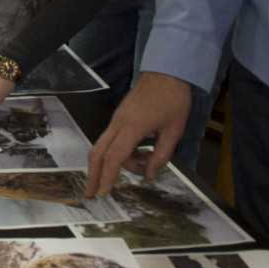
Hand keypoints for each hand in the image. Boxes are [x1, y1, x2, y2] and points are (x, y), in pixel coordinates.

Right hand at [86, 72, 192, 196]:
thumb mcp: (174, 131)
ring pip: (107, 147)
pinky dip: (123, 152)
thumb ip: (161, 155)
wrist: (166, 73)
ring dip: (121, 163)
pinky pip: (114, 139)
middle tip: (93, 194)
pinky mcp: (120, 117)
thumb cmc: (173, 99)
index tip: (103, 194)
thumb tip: (150, 174)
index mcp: (132, 127)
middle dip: (94, 175)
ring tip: (146, 165)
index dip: (108, 177)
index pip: (115, 157)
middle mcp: (118, 123)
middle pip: (98, 153)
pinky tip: (142, 153)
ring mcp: (117, 119)